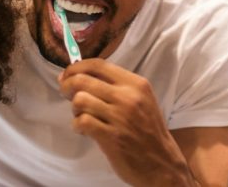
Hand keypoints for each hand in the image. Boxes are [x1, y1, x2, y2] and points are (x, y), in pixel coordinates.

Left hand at [58, 59, 197, 185]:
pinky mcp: (111, 136)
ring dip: (74, 108)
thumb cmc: (147, 130)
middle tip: (66, 94)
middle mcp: (128, 97)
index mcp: (136, 84)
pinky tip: (84, 130)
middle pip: (83, 80)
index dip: (76, 67)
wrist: (161, 162)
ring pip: (80, 100)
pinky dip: (77, 125)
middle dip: (67, 86)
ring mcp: (119, 117)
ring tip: (81, 115)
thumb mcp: (140, 100)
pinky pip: (82, 121)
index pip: (98, 65)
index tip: (67, 74)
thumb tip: (77, 76)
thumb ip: (115, 87)